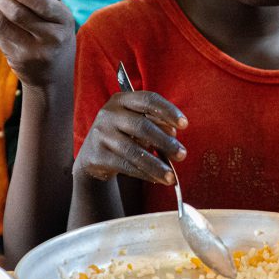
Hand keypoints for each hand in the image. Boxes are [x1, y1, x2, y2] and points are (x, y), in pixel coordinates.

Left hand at [0, 0, 74, 88]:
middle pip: (18, 13)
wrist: (54, 74)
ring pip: (3, 25)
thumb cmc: (53, 34)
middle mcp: (53, 36)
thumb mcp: (56, 16)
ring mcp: (35, 51)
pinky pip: (0, 37)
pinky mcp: (19, 60)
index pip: (40, 3)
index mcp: (64, 20)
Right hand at [73, 90, 188, 183]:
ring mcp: (101, 135)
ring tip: (171, 176)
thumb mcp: (139, 123)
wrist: (93, 155)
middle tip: (182, 155)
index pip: (148, 100)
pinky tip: (157, 179)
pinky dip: (144, 173)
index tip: (185, 125)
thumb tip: (173, 132)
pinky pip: (125, 166)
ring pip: (133, 151)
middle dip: (165, 142)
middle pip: (142, 126)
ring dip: (156, 165)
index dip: (168, 111)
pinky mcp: (97, 156)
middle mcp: (109, 114)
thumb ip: (157, 124)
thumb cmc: (124, 134)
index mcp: (122, 100)